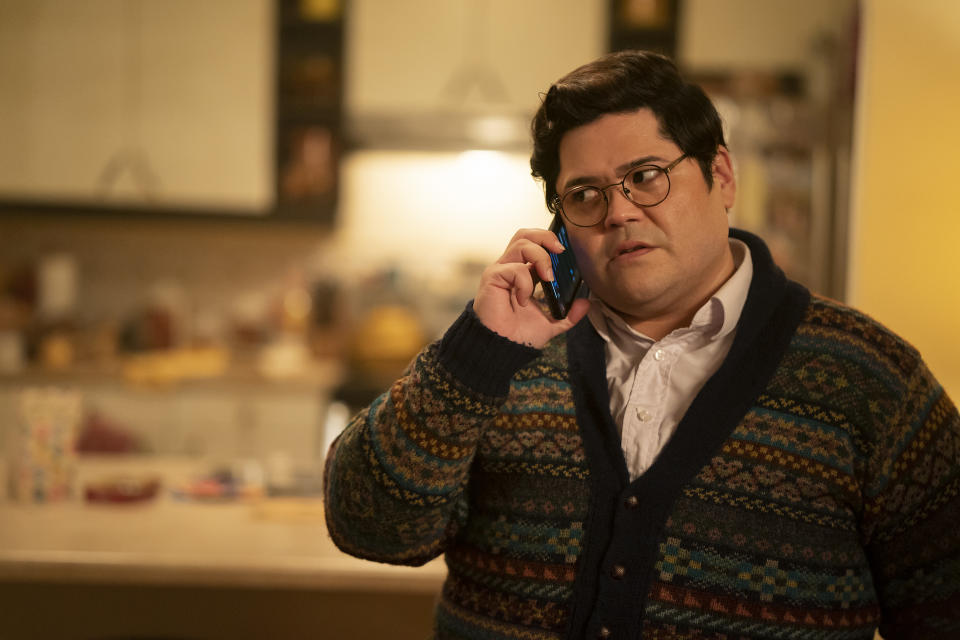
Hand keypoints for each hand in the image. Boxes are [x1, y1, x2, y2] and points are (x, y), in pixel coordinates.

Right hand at [474, 228, 589, 348]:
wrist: (503, 348)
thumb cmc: (519, 335)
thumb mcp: (552, 323)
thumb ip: (569, 314)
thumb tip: (586, 304)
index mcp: (523, 273)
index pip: (534, 244)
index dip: (550, 241)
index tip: (566, 251)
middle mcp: (511, 268)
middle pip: (525, 234)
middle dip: (545, 236)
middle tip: (560, 251)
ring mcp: (501, 271)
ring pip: (521, 243)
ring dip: (540, 257)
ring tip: (547, 278)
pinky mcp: (493, 277)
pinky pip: (515, 268)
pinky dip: (526, 283)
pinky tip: (524, 300)